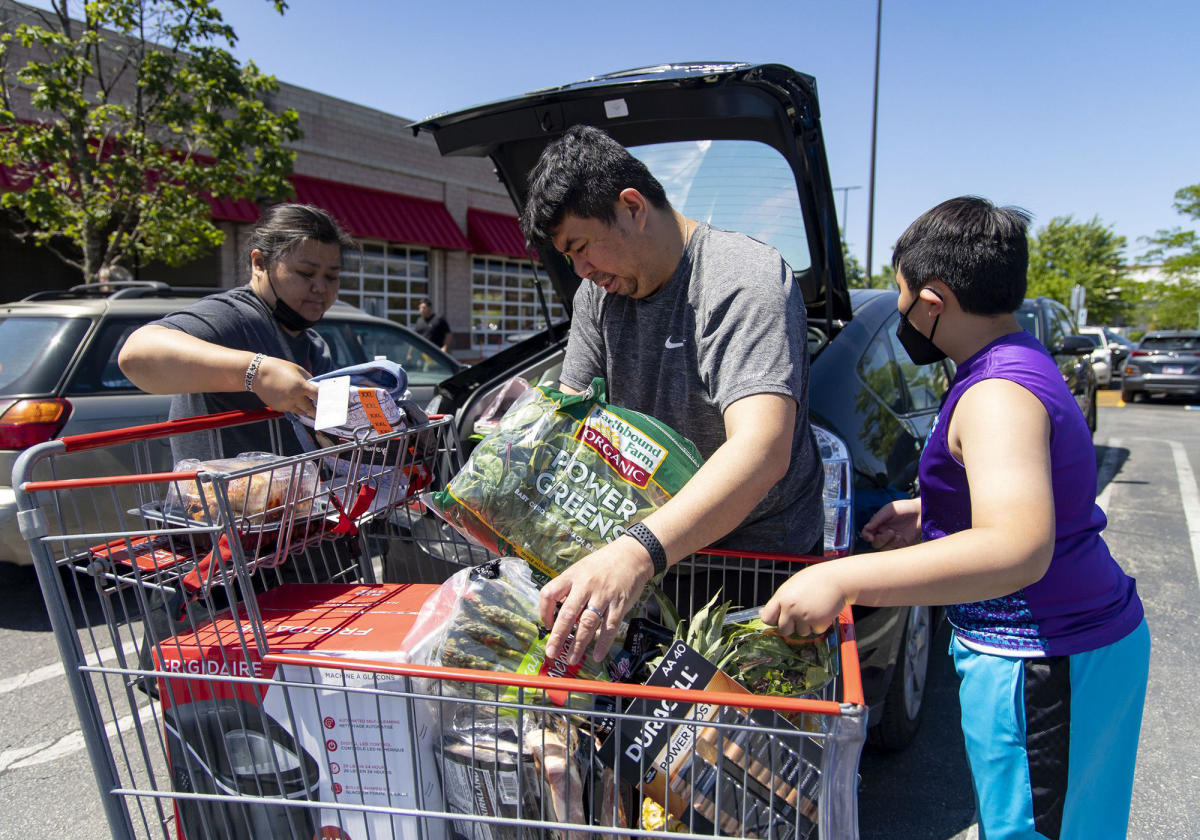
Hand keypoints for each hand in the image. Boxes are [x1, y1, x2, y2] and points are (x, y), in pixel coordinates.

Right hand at [249, 356, 318, 417]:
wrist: (257, 373)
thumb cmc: (279, 368)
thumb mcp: (298, 370)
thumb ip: (309, 380)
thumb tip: (318, 388)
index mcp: (301, 386)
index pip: (318, 397)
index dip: (325, 400)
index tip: (331, 403)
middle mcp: (294, 397)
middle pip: (311, 409)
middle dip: (318, 411)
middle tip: (325, 412)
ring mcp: (286, 404)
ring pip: (301, 412)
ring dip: (307, 410)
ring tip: (311, 407)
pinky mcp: (278, 408)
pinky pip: (291, 410)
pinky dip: (294, 407)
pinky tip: (293, 400)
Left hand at [537, 536, 653, 665]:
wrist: (632, 555)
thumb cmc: (602, 564)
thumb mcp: (580, 569)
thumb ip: (569, 588)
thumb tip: (557, 613)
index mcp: (572, 576)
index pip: (549, 593)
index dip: (544, 611)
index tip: (546, 624)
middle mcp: (586, 586)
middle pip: (567, 613)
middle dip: (558, 636)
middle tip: (551, 652)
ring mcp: (603, 596)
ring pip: (588, 623)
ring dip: (578, 644)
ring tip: (571, 659)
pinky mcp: (619, 604)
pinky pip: (609, 627)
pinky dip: (603, 643)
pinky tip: (597, 655)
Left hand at [761, 561, 847, 636]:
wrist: (837, 579)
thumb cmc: (815, 580)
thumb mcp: (792, 586)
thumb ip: (781, 600)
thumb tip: (767, 614)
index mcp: (781, 597)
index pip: (767, 618)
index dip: (773, 621)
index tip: (779, 619)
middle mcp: (790, 608)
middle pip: (783, 630)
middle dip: (791, 627)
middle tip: (800, 617)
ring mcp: (804, 616)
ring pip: (801, 633)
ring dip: (807, 626)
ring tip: (814, 610)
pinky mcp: (818, 622)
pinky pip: (815, 631)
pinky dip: (820, 625)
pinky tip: (822, 612)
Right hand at [860, 498, 921, 549]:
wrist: (922, 512)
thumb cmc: (905, 508)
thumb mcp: (889, 510)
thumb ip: (877, 519)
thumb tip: (867, 528)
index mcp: (878, 524)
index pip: (867, 533)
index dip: (866, 536)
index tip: (870, 537)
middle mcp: (883, 533)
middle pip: (875, 543)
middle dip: (881, 539)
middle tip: (891, 532)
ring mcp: (892, 539)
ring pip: (884, 548)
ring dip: (889, 542)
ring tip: (897, 534)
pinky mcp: (901, 545)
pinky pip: (894, 550)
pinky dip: (895, 545)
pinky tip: (901, 537)